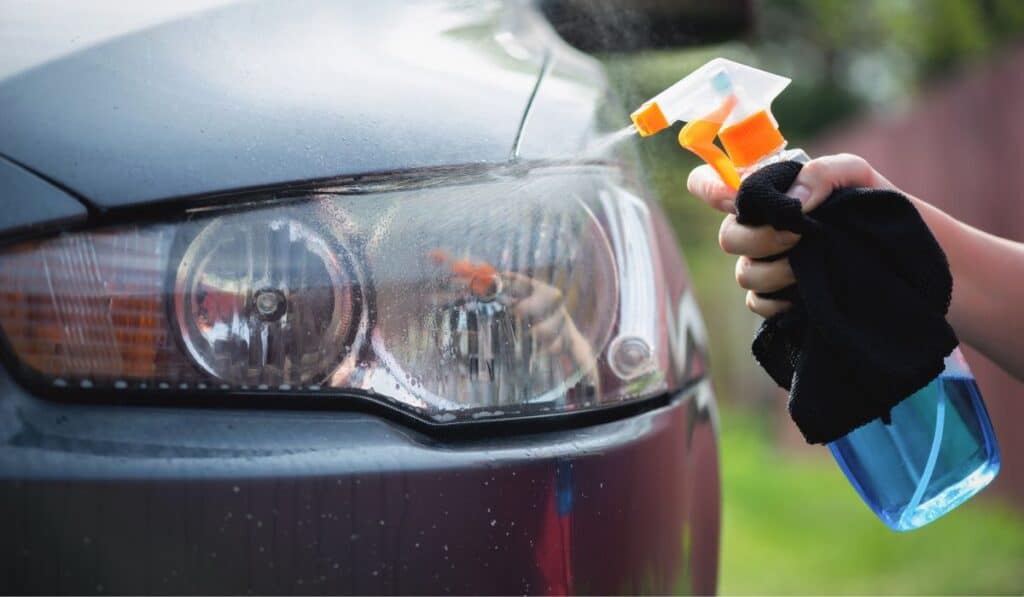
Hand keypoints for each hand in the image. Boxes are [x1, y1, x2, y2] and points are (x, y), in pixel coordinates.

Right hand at [686, 153, 895, 317]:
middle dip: (759, 238)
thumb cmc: (880, 208)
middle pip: (727, 236)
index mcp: (768, 195)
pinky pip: (758, 303)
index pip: (711, 184)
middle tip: (799, 235)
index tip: (735, 199)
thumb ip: (821, 172)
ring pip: (744, 273)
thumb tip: (790, 202)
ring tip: (811, 267)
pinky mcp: (780, 301)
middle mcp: (761, 230)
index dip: (709, 188)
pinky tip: (805, 294)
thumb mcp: (857, 174)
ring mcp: (768, 267)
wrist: (913, 256)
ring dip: (775, 270)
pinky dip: (778, 300)